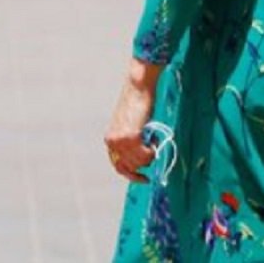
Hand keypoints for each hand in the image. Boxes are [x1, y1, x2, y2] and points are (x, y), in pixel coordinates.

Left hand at [103, 69, 158, 183]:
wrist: (138, 87)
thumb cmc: (137, 103)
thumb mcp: (130, 126)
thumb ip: (131, 142)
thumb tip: (141, 161)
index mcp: (110, 139)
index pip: (118, 166)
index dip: (132, 174)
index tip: (145, 178)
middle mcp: (112, 142)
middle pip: (131, 166)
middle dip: (144, 160)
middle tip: (152, 145)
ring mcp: (121, 141)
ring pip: (140, 162)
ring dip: (149, 154)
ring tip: (152, 137)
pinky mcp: (131, 137)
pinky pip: (146, 155)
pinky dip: (153, 150)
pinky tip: (153, 138)